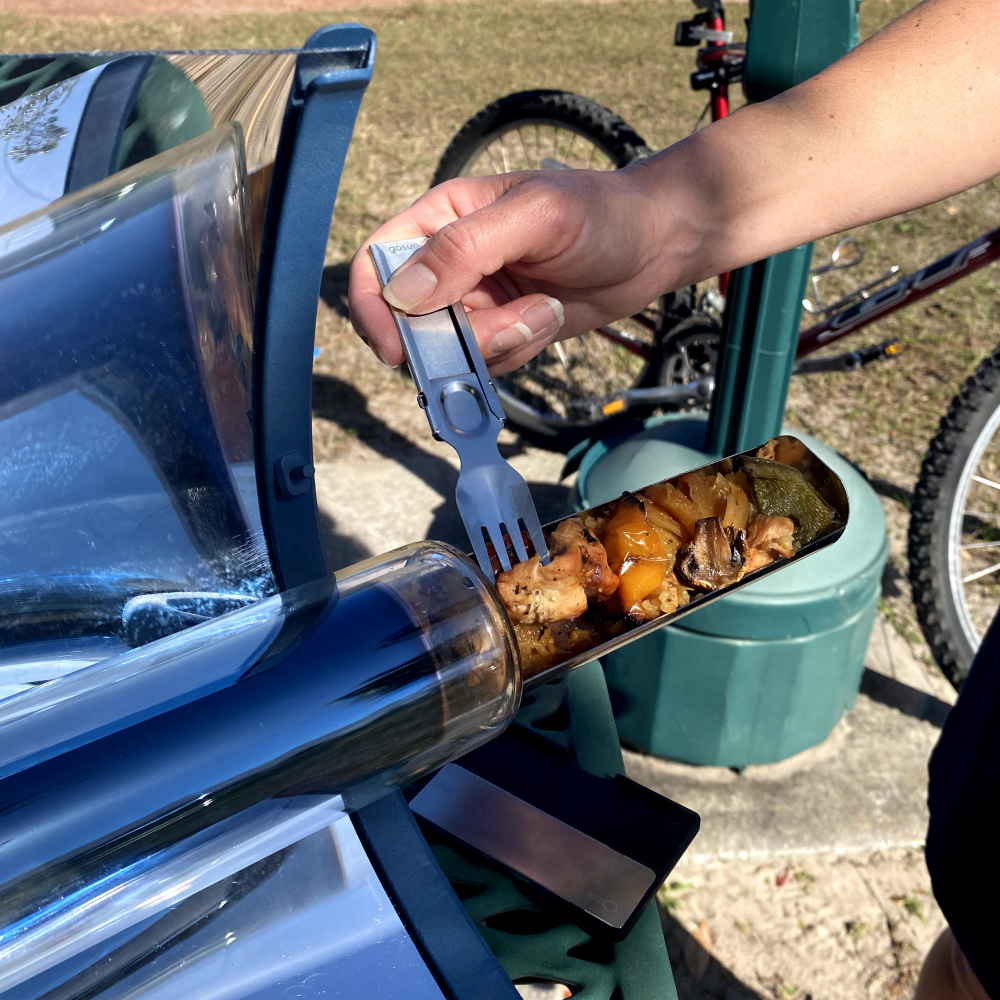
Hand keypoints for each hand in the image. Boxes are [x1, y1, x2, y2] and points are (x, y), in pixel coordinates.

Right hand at [348, 167, 682, 372]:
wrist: (654, 244)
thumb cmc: (600, 212)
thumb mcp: (535, 216)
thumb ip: (467, 248)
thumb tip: (404, 292)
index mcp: (441, 218)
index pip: (378, 264)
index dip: (374, 308)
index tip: (394, 348)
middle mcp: (450, 262)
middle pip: (412, 321)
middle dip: (456, 338)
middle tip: (512, 324)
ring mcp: (476, 300)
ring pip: (452, 350)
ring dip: (499, 343)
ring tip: (545, 309)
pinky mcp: (502, 330)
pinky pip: (486, 362)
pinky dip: (517, 350)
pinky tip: (550, 317)